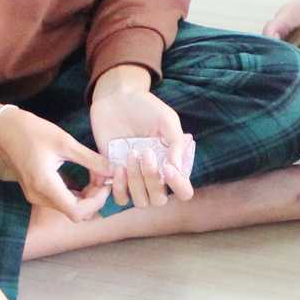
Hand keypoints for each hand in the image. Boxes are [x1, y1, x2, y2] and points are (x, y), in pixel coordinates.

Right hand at [0, 107, 112, 220]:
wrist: (2, 129)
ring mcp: (36, 196)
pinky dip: (77, 193)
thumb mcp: (64, 142)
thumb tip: (113, 170)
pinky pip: (62, 201)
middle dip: (94, 198)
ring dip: (87, 196)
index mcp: (45, 185)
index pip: (77, 212)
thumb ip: (91, 159)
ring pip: (69, 208)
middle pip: (75, 212)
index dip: (97, 202)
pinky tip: (86, 177)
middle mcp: (39, 197)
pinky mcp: (37, 192)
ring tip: (96, 174)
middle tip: (104, 177)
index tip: (106, 183)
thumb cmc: (31, 131)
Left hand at [89, 67, 195, 207]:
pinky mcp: (115, 177)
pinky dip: (119, 187)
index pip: (183, 191)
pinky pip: (120, 199)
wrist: (115, 98)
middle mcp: (156, 176)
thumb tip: (177, 168)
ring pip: (140, 201)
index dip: (178, 185)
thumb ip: (176, 144)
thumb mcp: (167, 120)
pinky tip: (117, 167)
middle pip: (159, 200)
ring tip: (130, 155)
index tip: (168, 167)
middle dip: (152, 180)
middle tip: (145, 153)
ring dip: (135, 182)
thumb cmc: (145, 107)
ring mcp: (135, 179)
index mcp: (173, 165)